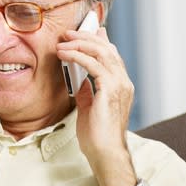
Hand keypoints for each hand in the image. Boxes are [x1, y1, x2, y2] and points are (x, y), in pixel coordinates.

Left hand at [57, 27, 135, 183]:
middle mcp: (123, 82)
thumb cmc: (96, 135)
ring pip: (102, 52)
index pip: (111, 55)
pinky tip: (65, 54)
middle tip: (67, 33)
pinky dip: (78, 56)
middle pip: (107, 49)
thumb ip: (87, 90)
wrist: (104, 152)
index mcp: (120, 85)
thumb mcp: (89, 107)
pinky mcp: (110, 90)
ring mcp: (119, 85)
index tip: (79, 33)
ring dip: (80, 44)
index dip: (96, 41)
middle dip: (85, 37)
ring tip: (62, 42)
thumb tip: (80, 78)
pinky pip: (94, 64)